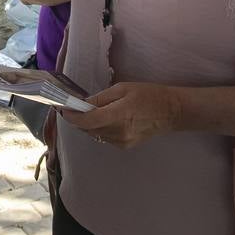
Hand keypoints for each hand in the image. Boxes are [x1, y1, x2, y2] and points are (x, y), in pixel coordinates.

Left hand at [59, 82, 181, 148]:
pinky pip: (104, 138)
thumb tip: (82, 105)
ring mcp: (122, 142)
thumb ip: (101, 98)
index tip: (64, 109)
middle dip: (79, 119)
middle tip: (75, 108)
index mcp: (119, 115)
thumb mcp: (122, 89)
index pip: (87, 121)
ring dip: (89, 125)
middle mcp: (119, 132)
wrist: (171, 112)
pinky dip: (100, 129)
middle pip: (88, 129)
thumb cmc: (148, 95)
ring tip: (93, 112)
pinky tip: (108, 120)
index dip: (72, 117)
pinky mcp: (125, 146)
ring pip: (95, 134)